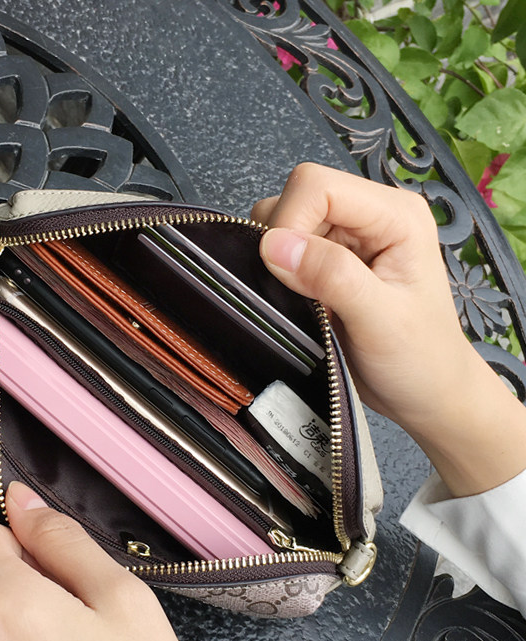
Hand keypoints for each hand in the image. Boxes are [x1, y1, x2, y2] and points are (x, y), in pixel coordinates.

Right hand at [252, 163, 525, 495]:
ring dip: (278, 261)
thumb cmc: (418, 360)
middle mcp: (370, 215)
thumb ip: (330, 275)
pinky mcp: (329, 261)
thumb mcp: (379, 319)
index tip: (283, 274)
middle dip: (281, 242)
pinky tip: (298, 303)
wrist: (427, 394)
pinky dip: (278, 275)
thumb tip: (272, 244)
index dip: (289, 222)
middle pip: (297, 199)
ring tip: (301, 301)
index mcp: (394, 214)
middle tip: (296, 293)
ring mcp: (348, 237)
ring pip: (284, 224)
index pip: (316, 186)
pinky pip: (285, 251)